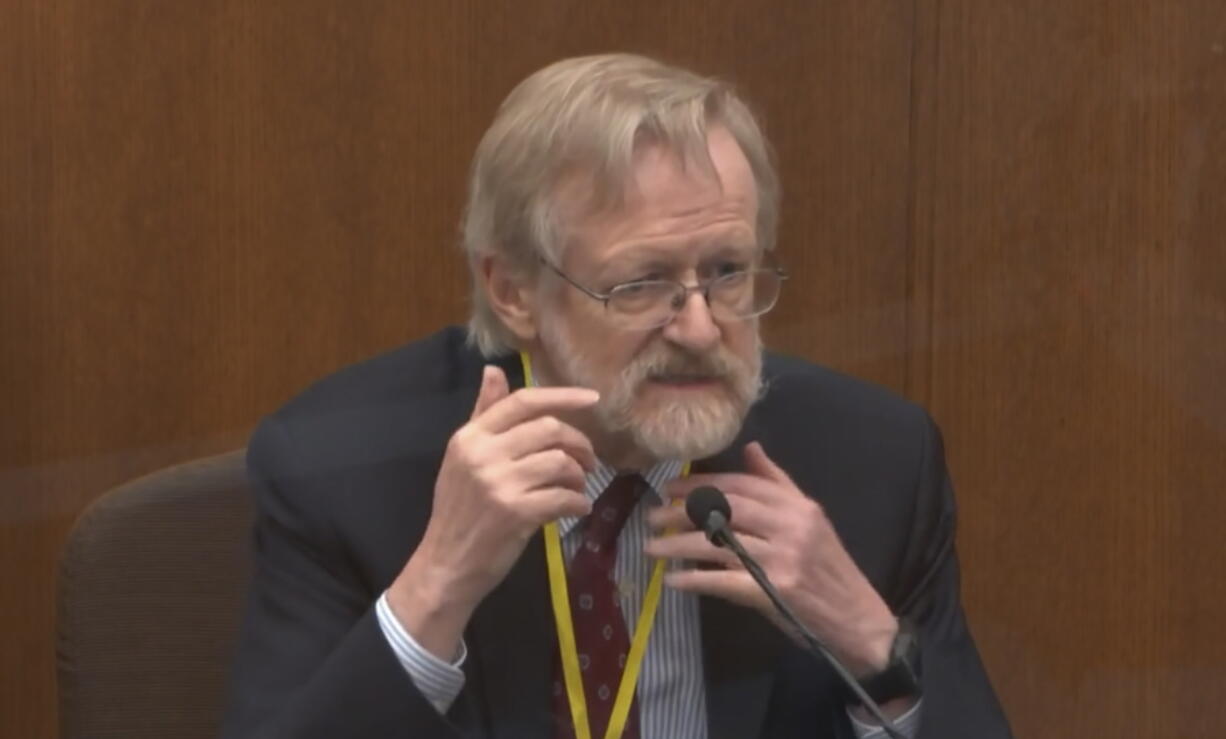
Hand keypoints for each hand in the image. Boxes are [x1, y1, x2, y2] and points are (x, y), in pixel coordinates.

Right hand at [387, 364, 598, 658]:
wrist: (446, 565)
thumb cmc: (459, 511)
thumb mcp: (463, 458)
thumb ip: (483, 414)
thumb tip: (494, 370)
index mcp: (470, 437)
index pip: (523, 401)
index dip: (563, 395)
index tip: (593, 399)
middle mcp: (482, 454)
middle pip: (549, 429)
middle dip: (579, 443)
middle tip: (588, 461)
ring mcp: (499, 484)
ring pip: (560, 462)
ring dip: (580, 476)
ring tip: (578, 488)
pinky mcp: (515, 513)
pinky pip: (564, 497)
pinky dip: (579, 503)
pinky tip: (578, 509)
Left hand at [644, 442, 897, 675]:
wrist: (858, 619)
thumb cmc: (828, 569)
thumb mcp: (810, 519)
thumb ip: (778, 484)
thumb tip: (750, 449)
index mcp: (798, 506)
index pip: (741, 485)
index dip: (701, 484)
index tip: (671, 488)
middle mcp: (790, 526)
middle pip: (726, 509)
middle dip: (683, 511)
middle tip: (653, 515)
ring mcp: (782, 559)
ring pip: (719, 543)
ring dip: (678, 545)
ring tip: (651, 548)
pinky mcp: (773, 591)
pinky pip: (724, 581)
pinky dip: (695, 579)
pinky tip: (673, 580)